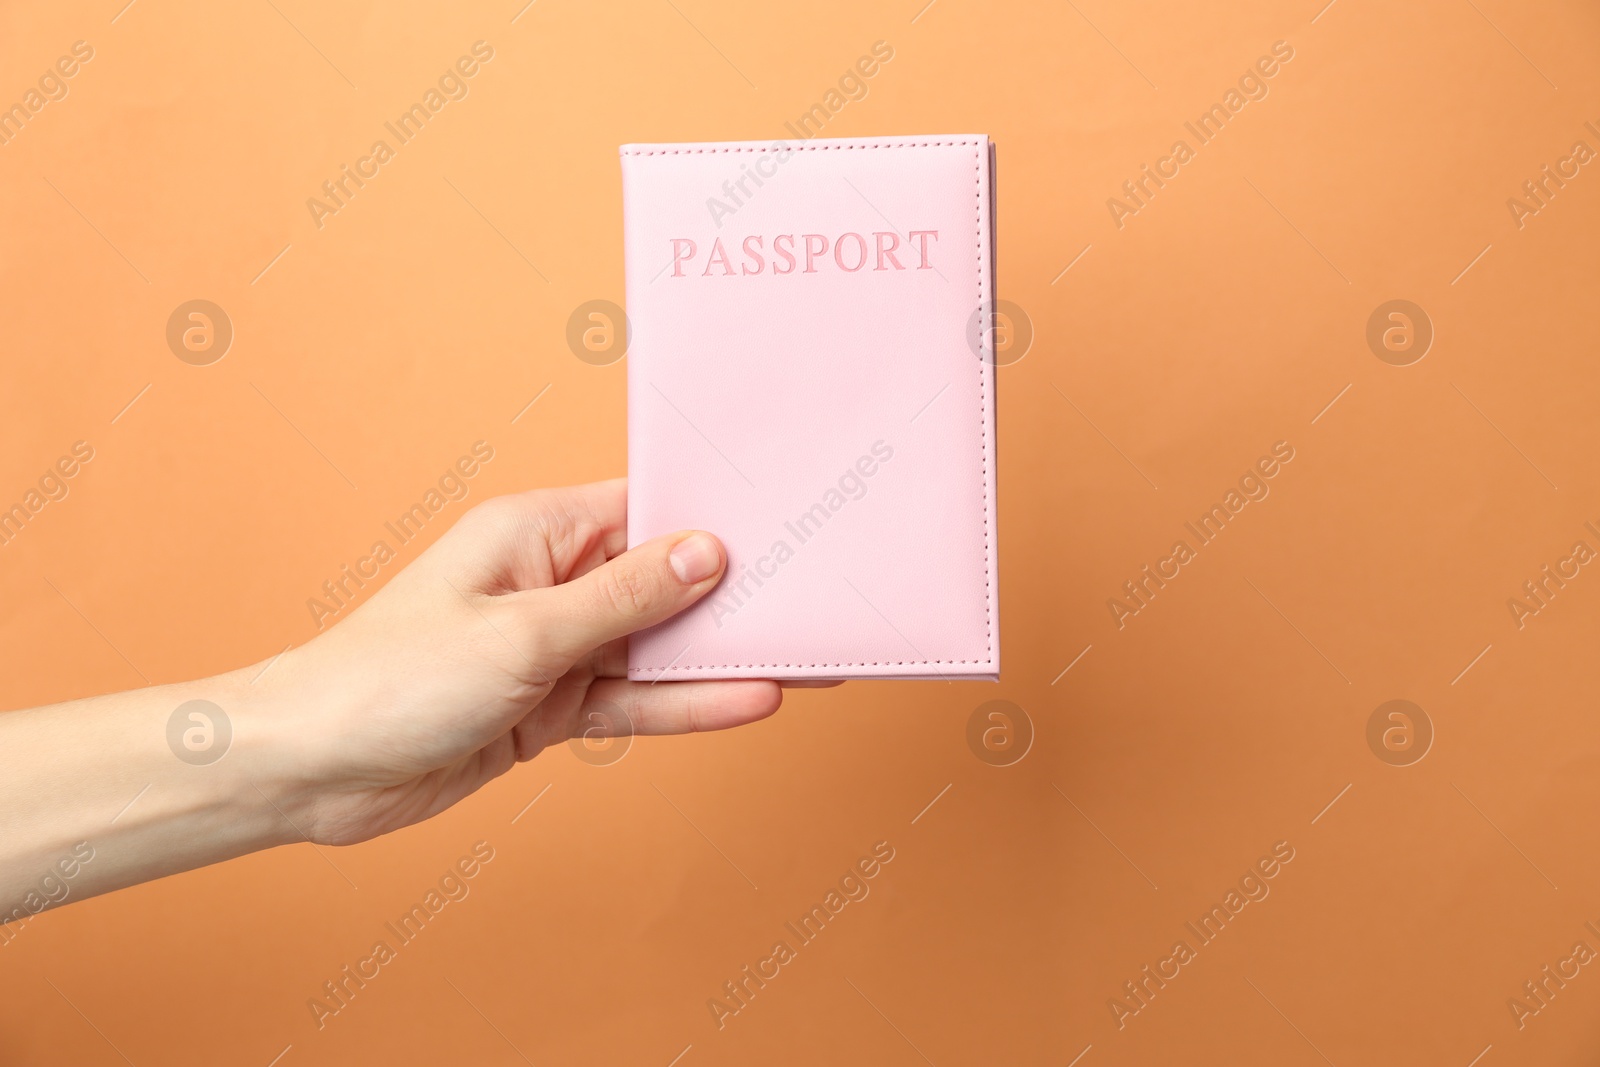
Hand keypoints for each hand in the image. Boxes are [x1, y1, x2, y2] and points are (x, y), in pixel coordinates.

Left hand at [249, 478, 783, 844]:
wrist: (312, 769)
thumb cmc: (391, 679)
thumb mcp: (523, 633)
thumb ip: (624, 598)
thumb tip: (705, 553)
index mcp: (537, 531)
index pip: (647, 510)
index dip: (717, 519)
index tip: (787, 524)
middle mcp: (552, 580)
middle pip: (664, 581)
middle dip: (734, 594)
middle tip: (819, 598)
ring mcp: (556, 647)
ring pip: (658, 647)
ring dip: (721, 657)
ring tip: (807, 659)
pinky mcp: (552, 706)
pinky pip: (635, 700)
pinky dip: (685, 704)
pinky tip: (745, 701)